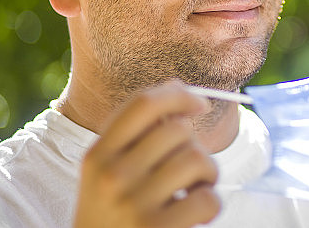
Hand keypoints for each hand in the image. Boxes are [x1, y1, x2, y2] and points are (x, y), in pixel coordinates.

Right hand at [73, 81, 220, 227]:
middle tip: (191, 169)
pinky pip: (207, 199)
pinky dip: (211, 205)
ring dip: (207, 174)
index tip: (199, 103)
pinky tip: (194, 214)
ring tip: (194, 189)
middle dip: (195, 145)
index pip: (143, 103)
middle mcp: (112, 176)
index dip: (178, 95)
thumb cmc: (113, 213)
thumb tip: (184, 94)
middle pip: (178, 130)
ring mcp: (134, 204)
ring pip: (198, 159)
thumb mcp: (108, 174)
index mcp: (97, 155)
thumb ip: (137, 138)